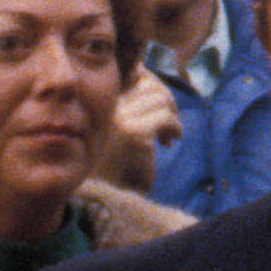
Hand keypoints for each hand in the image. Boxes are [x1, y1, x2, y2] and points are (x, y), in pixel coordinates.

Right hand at [97, 69, 178, 189]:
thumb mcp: (111, 128)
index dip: (149, 81)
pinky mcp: (134, 135)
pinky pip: (165, 117)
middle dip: (165, 98)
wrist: (101, 200)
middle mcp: (103, 106)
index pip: (131, 71)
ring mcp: (118, 118)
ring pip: (159, 98)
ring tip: (167, 135)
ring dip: (171, 114)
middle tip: (167, 121)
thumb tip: (147, 77)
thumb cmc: (108, 166)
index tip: (158, 99)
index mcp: (96, 100)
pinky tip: (169, 142)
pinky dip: (174, 127)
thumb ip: (123, 105)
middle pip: (148, 82)